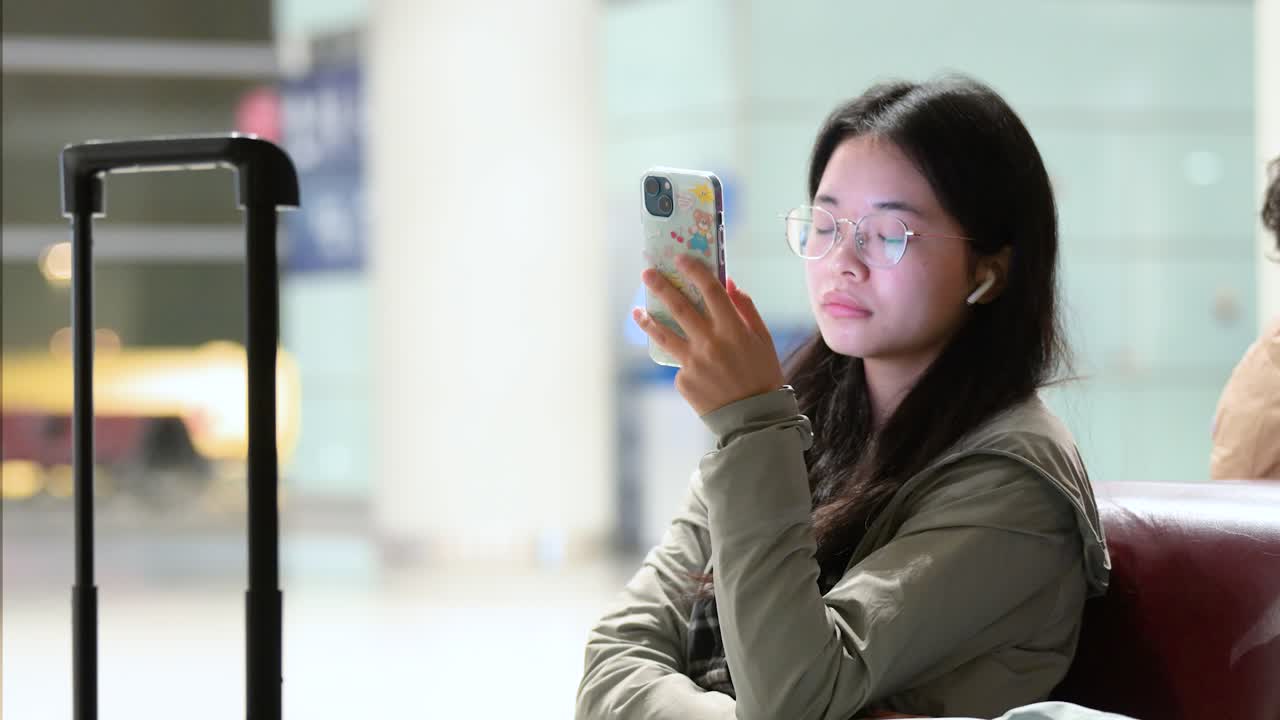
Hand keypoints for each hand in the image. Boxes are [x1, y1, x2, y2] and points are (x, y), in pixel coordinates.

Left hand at [633, 254, 785, 415]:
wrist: (754, 419)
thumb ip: (746, 308)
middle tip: (647, 273)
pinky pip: (679, 362)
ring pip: (663, 334)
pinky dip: (682, 359)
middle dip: (660, 286)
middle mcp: (710, 343)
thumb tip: (728, 283)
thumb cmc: (762, 374)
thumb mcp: (763, 339)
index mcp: (733, 329)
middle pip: (678, 307)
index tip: (681, 258)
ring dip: (647, 319)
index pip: (710, 290)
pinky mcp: (683, 380)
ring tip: (637, 311)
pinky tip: (693, 366)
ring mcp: (693, 363)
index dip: (695, 270)